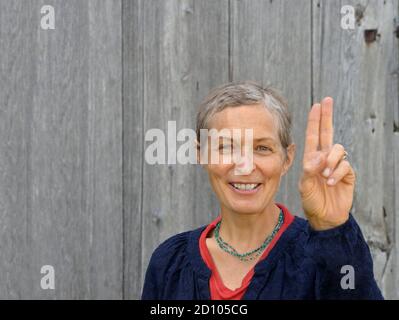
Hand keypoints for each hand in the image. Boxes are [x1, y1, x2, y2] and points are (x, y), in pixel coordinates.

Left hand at [298, 97, 355, 230]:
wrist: (325, 216)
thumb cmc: (312, 200)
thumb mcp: (305, 186)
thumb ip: (310, 171)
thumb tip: (319, 156)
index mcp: (312, 159)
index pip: (313, 136)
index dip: (315, 121)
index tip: (317, 105)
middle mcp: (324, 158)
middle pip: (327, 133)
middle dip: (327, 116)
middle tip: (327, 100)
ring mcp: (336, 165)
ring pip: (337, 149)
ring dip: (330, 161)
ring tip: (324, 176)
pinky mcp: (347, 173)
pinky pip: (345, 165)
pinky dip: (337, 173)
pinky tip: (331, 183)